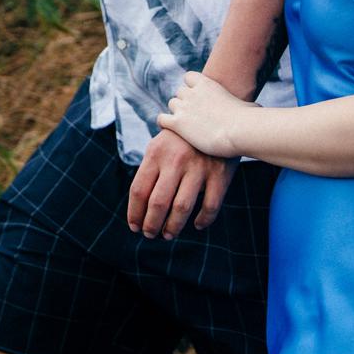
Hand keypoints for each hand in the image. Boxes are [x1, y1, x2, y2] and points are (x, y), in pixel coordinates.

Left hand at [124, 118, 238, 239]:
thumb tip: (140, 207)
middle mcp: (175, 161)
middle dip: (151, 224)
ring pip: (182, 207)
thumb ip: (149, 172)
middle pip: (158, 202)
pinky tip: (197, 225)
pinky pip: (210, 205)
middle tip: (150, 235)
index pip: (138, 190)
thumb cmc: (180, 139)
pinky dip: (203, 220)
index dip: (134, 213)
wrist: (215, 118)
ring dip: (173, 226)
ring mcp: (198, 167)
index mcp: (155, 154)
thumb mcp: (159, 147)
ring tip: (168, 235)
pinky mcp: (219, 174)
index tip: (134, 226)